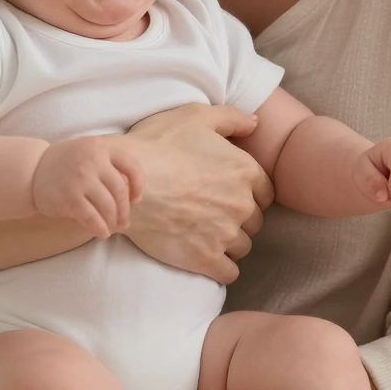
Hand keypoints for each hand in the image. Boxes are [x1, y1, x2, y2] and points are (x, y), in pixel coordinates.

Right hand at [32, 137, 142, 237]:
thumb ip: (109, 165)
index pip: (131, 166)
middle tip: (124, 221)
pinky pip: (92, 217)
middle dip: (125, 209)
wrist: (31, 170)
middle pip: (120, 190)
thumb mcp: (88, 152)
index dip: (138, 185)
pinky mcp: (69, 198)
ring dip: (114, 220)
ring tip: (113, 228)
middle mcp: (93, 161)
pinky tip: (102, 233)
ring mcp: (81, 179)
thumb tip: (132, 196)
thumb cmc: (65, 164)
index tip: (136, 199)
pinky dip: (100, 228)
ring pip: (108, 205)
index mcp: (101, 148)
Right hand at [122, 104, 273, 282]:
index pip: (265, 194)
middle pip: (254, 222)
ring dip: (229, 244)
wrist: (125, 183)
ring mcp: (224, 234)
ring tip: (205, 235)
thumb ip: (232, 118)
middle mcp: (241, 204)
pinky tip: (206, 257)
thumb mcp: (196, 117)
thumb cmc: (159, 146)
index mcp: (245, 172)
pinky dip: (221, 268)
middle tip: (213, 214)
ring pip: (242, 247)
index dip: (249, 195)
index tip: (229, 196)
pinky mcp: (205, 259)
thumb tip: (255, 123)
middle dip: (238, 219)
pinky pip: (228, 272)